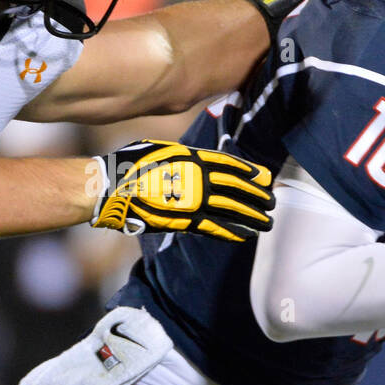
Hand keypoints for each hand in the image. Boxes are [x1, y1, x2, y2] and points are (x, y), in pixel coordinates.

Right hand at [90, 139, 273, 240]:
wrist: (112, 187)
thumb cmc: (130, 164)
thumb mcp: (159, 148)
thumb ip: (182, 156)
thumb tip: (194, 158)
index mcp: (193, 158)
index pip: (230, 165)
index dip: (250, 172)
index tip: (265, 177)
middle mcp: (198, 179)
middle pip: (237, 188)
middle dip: (257, 195)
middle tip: (273, 202)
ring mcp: (192, 201)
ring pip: (231, 210)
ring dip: (252, 216)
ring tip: (267, 222)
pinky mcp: (183, 220)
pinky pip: (213, 228)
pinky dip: (231, 232)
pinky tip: (245, 235)